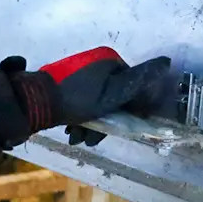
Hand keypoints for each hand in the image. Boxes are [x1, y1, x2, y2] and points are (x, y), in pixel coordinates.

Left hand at [3, 48, 173, 146]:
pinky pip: (81, 102)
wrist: (35, 102)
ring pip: (96, 103)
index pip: (131, 88)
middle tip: (91, 140)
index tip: (117, 128)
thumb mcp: (112, 94)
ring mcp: (80, 71)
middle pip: (112, 97)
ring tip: (79, 138)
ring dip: (91, 124)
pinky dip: (80, 118)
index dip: (128, 111)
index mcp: (109, 61)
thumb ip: (139, 81)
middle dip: (105, 121)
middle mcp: (96, 63)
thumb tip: (167, 62)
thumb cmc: (77, 100)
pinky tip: (72, 131)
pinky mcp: (66, 82)